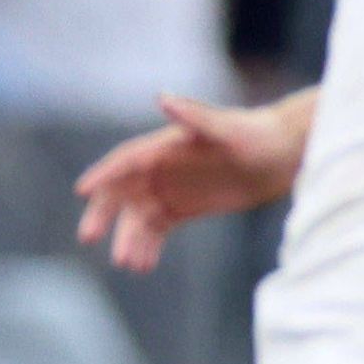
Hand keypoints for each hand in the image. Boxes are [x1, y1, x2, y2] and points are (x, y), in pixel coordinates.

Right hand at [72, 92, 308, 271]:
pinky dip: (148, 246)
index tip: (82, 191)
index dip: (102, 174)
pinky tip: (144, 266)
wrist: (281, 153)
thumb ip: (193, 115)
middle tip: (88, 237)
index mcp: (164, 146)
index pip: (124, 161)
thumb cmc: (255, 135)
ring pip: (138, 218)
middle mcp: (161, 167)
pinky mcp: (185, 207)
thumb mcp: (226, 128)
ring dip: (128, 239)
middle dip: (103, 214)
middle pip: (121, 192)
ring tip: (128, 264)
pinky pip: (157, 229)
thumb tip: (162, 98)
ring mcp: (171, 189)